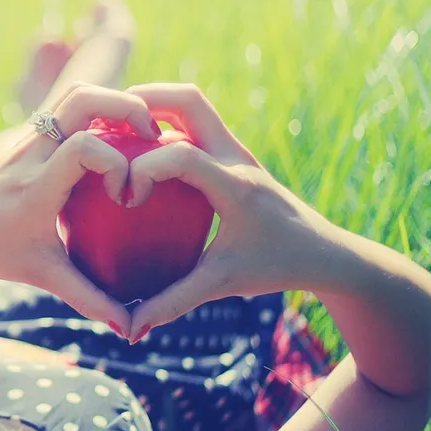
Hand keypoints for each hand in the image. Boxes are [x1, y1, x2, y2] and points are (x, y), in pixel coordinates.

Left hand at [0, 83, 160, 334]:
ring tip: (143, 133)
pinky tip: (121, 136)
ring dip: (115, 101)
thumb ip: (87, 299)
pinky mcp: (29, 131)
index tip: (126, 194)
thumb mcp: (39, 275)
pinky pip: (68, 105)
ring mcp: (27, 137)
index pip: (82, 148)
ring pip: (74, 95)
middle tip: (155, 139)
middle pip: (82, 101)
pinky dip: (101, 109)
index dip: (116, 161)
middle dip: (127, 108)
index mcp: (33, 189)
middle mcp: (30, 155)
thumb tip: (131, 330)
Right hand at [121, 84, 338, 340]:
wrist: (326, 252)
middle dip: (143, 99)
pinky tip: (136, 146)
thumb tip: (129, 330)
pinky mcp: (233, 153)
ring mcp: (236, 149)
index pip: (179, 156)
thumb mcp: (223, 284)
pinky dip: (163, 123)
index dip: (142, 170)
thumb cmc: (277, 267)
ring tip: (113, 125)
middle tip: (105, 119)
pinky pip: (195, 122)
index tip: (125, 199)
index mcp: (234, 185)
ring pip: (193, 103)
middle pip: (189, 100)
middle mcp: (236, 156)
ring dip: (153, 104)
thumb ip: (174, 303)